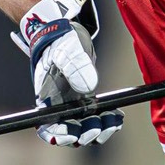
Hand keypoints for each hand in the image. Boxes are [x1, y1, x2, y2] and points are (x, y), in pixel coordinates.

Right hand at [12, 0, 122, 147]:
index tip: (76, 136)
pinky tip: (118, 116)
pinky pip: (95, 115)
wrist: (64, 29)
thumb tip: (89, 88)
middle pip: (69, 132)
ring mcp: (71, 101)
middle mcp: (58, 104)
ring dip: (98, 129)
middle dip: (84, 134)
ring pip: (84, 126)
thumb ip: (76, 66)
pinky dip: (106, 119)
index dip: (60, 136)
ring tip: (114, 123)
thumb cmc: (59, 39)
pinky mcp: (84, 96)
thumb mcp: (67, 50)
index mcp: (46, 98)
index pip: (47, 127)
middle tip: (101, 127)